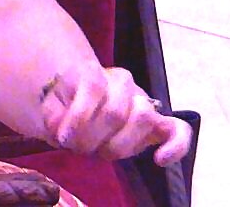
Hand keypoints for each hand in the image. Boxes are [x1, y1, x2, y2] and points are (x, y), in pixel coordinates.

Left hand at [38, 66, 192, 164]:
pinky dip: (174, 146)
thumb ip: (55, 113)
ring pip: (144, 117)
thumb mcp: (51, 106)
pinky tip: (159, 159)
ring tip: (100, 151)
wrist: (81, 103)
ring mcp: (143, 102)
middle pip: (116, 112)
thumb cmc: (66, 106)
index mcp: (94, 71)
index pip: (94, 87)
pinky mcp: (159, 124)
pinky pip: (178, 130)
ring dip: (118, 145)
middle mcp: (122, 82)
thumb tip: (64, 128)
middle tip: (79, 148)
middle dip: (93, 139)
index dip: (78, 118)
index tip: (62, 137)